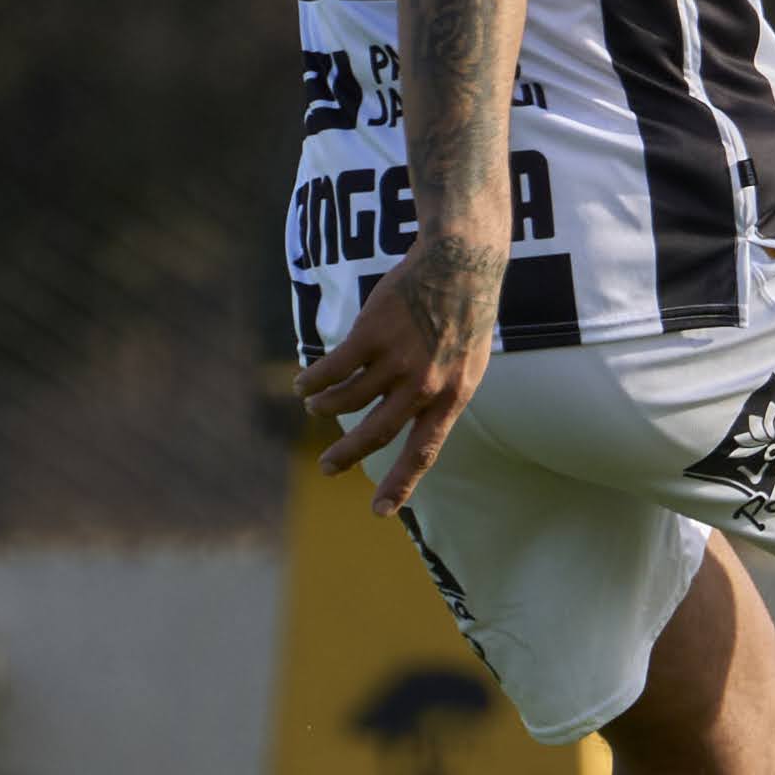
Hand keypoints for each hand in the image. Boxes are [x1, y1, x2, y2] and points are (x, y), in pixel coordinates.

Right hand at [294, 237, 503, 516]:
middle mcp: (424, 385)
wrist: (459, 263)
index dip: (401, 484)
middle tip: (327, 466)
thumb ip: (441, 396)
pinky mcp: (371, 334)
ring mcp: (397, 360)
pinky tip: (305, 383)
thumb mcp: (468, 364)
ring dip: (326, 406)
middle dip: (346, 455)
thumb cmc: (464, 313)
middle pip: (375, 433)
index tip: (380, 511)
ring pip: (347, 399)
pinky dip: (314, 380)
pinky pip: (332, 369)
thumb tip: (415, 424)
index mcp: (452, 397)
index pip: (424, 452)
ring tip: (315, 406)